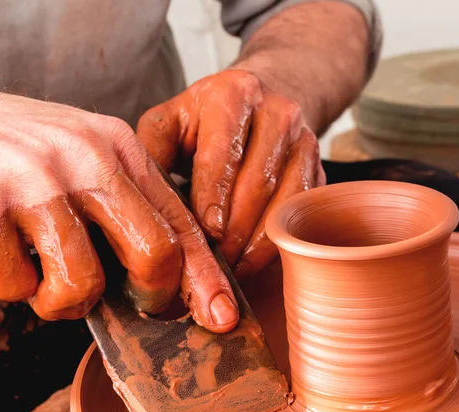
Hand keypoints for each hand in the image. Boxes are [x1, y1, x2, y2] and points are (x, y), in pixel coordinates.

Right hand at [0, 94, 237, 331]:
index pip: (181, 221)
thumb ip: (123, 205)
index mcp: (116, 146)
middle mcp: (84, 158)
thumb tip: (166, 278)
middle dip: (148, 295)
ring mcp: (36, 182)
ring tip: (41, 273)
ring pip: (83, 285)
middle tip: (128, 301)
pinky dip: (13, 286)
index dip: (205, 276)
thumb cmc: (17, 152)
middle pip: (154, 254)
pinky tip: (2, 252)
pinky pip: (21, 286)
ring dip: (63, 299)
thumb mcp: (81, 157)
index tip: (221, 316)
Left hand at [137, 69, 325, 277]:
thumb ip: (152, 154)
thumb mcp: (170, 122)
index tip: (206, 234)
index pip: (222, 154)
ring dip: (258, 243)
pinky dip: (278, 242)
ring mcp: (305, 141)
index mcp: (233, 94)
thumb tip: (139, 200)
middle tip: (213, 264)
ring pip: (286, 202)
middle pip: (257, 183)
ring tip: (233, 269)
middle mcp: (277, 112)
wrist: (258, 105)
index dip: (213, 198)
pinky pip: (301, 213)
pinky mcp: (319, 168)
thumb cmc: (204, 121)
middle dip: (233, 231)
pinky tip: (253, 260)